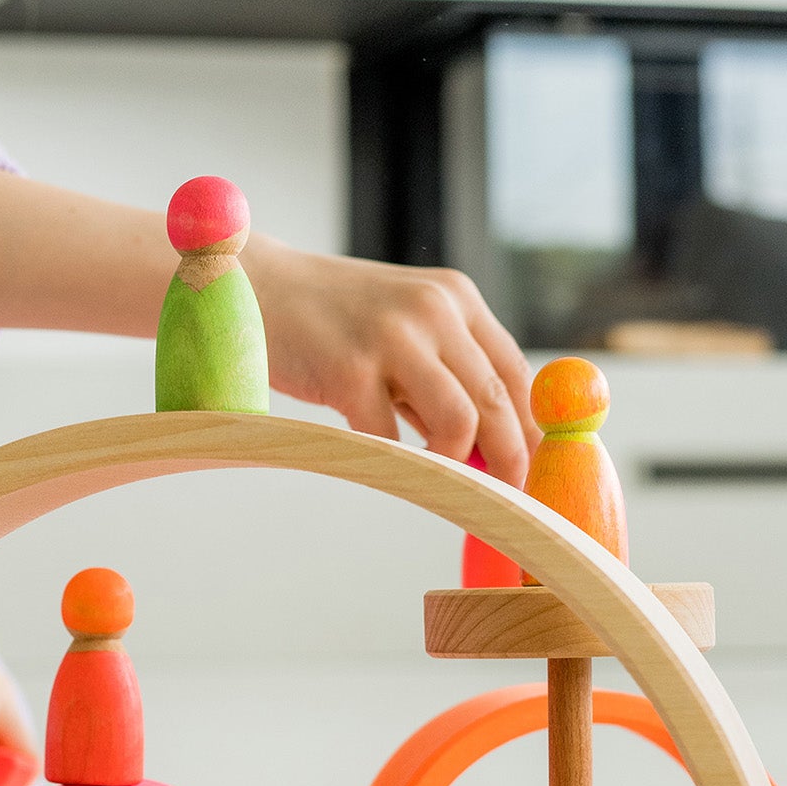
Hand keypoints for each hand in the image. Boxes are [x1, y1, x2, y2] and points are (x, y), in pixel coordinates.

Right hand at [246, 238, 538, 486]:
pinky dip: (393, 462)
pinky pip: (391, 439)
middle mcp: (433, 310)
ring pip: (459, 422)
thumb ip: (440, 373)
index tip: (533, 471)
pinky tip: (381, 461)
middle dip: (508, 460)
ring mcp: (392, 337)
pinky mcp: (350, 369)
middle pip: (497, 401)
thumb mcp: (399, 327)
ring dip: (454, 464)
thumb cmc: (326, 318)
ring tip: (435, 477)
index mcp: (454, 297)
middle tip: (505, 499)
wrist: (253, 287)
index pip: (516, 372)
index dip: (531, 429)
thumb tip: (486, 448)